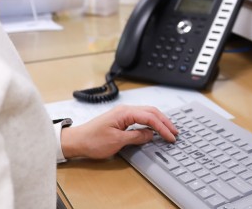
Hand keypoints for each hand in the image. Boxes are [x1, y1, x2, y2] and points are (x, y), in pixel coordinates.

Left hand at [60, 105, 178, 159]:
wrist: (76, 141)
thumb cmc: (92, 141)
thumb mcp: (116, 141)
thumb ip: (136, 137)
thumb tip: (150, 134)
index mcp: (125, 112)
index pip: (150, 117)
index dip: (162, 127)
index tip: (170, 137)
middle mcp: (125, 110)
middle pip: (151, 112)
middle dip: (165, 122)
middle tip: (175, 132)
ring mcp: (123, 114)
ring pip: (147, 114)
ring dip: (159, 121)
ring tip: (169, 130)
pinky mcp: (121, 119)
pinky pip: (140, 118)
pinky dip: (151, 122)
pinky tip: (155, 129)